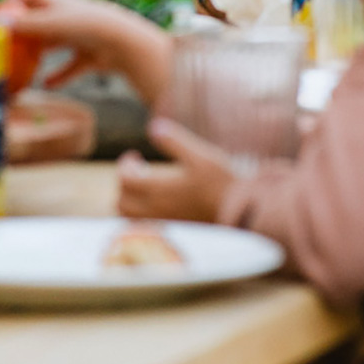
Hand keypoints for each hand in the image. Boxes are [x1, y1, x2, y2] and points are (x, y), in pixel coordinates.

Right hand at [11, 0, 171, 104]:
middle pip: (38, 23)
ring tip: (19, 67)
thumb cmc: (83, 23)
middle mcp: (64, 15)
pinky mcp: (88, 56)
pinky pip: (69, 67)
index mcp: (53, 0)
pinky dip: (59, 76)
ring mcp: (77, 35)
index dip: (12, 7)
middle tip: (4, 47)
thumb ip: (22, 25)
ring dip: (38, 54)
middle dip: (23, 34)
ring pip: (52, 44)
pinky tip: (46, 85)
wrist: (120, 41)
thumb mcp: (48, 23)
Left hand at [117, 117, 240, 222]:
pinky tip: (157, 208)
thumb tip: (153, 127)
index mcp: (159, 190)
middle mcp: (156, 212)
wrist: (242, 216)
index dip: (125, 165)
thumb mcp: (200, 155)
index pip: (124, 179)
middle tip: (139, 171)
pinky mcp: (173, 237)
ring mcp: (164, 227)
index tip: (135, 157)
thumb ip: (174, 140)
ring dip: (130, 202)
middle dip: (124, 184)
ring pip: (130, 219)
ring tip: (145, 190)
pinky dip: (140, 219)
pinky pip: (143, 231)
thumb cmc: (222, 184)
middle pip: (121, 201)